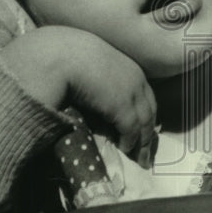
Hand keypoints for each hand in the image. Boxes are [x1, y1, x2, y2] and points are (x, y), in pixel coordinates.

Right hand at [0, 26, 156, 168]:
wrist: (61, 54)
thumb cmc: (70, 56)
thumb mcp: (92, 66)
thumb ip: (100, 80)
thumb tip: (96, 96)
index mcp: (129, 67)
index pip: (146, 95)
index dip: (145, 114)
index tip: (144, 129)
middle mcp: (136, 79)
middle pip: (149, 110)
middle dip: (148, 132)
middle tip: (146, 151)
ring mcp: (131, 92)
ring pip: (145, 122)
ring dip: (142, 142)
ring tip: (138, 158)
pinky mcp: (122, 106)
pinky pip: (131, 129)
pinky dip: (130, 141)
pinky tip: (124, 149)